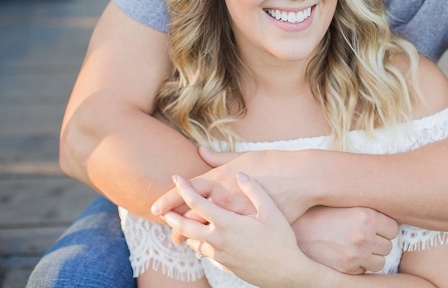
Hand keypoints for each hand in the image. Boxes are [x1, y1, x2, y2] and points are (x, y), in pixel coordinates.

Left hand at [163, 173, 312, 285]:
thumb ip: (254, 190)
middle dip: (172, 216)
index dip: (182, 189)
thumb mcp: (271, 210)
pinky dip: (199, 244)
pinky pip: (205, 253)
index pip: (196, 203)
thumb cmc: (281, 239)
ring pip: (193, 242)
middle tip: (161, 209)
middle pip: (185, 226)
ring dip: (184, 232)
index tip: (175, 177)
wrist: (286, 272)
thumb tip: (241, 174)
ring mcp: (220, 255)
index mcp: (227, 222)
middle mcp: (218, 240)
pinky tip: (203, 240)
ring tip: (179, 224)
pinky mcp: (224, 265)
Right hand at [293, 206, 398, 273]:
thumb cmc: (319, 214)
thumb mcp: (344, 204)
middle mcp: (363, 235)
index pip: (393, 228)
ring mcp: (355, 254)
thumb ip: (366, 209)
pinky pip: (364, 271)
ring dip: (371, 257)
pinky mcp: (346, 269)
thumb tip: (387, 213)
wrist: (295, 230)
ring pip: (380, 262)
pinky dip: (358, 266)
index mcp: (365, 215)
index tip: (376, 228)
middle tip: (363, 238)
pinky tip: (345, 255)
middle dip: (378, 243)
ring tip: (356, 248)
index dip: (385, 228)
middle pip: (388, 246)